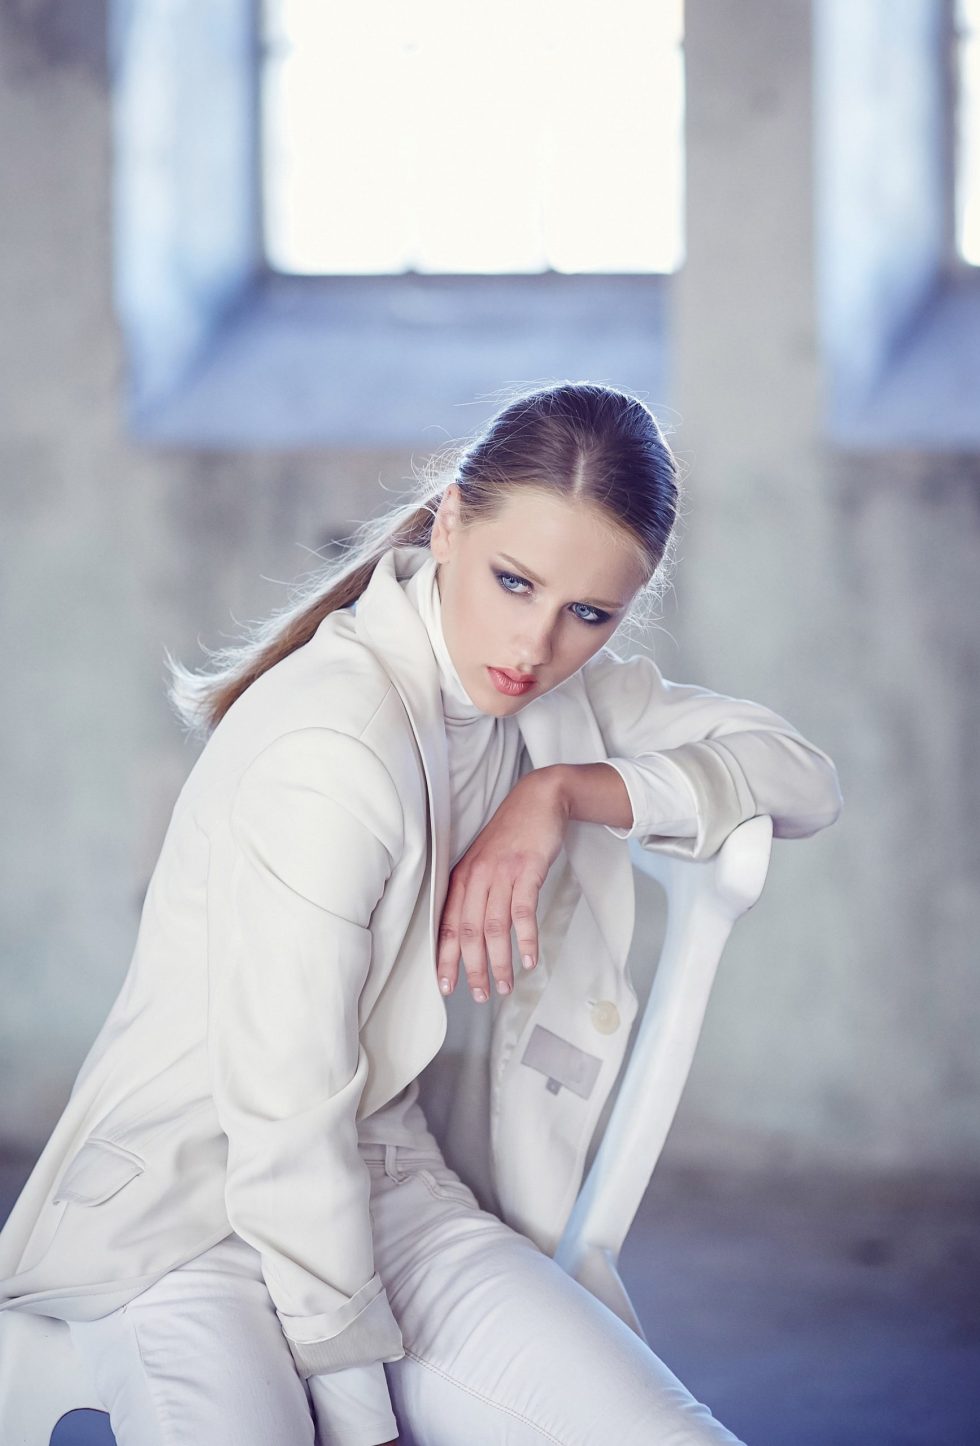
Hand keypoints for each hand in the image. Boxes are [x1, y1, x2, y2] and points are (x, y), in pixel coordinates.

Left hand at [436, 768, 569, 1002]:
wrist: (538, 799)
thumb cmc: (512, 834)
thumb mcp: (485, 861)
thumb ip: (475, 892)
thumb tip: (470, 933)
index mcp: (462, 877)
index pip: (446, 924)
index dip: (445, 957)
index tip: (445, 985)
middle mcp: (477, 876)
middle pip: (468, 931)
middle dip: (473, 968)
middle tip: (479, 994)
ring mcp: (501, 873)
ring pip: (494, 927)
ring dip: (499, 961)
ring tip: (505, 985)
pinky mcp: (527, 870)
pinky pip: (523, 911)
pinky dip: (526, 938)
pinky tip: (529, 959)